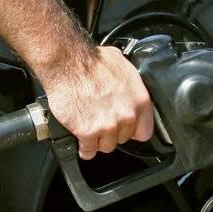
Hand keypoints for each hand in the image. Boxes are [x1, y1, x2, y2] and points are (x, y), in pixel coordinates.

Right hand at [42, 45, 154, 160]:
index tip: (124, 130)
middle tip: (101, 122)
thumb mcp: (120, 64)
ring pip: (107, 146)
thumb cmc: (90, 60)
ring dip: (98, 141)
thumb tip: (124, 82)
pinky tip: (82, 142)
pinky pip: (88, 151)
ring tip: (90, 130)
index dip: (132, 130)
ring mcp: (108, 125)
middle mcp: (127, 114)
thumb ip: (127, 81)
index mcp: (139, 100)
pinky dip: (84, 149)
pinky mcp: (89, 133)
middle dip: (112, 133)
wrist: (67, 63)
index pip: (144, 131)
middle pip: (123, 139)